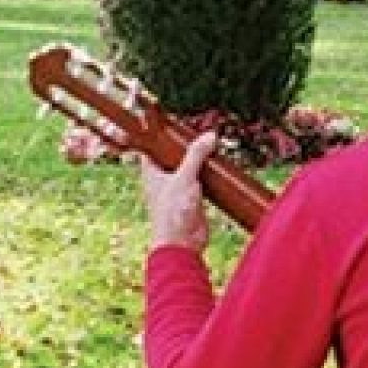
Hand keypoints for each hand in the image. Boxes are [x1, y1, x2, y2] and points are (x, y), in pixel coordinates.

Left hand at [140, 131, 215, 252]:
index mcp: (151, 172)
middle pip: (172, 156)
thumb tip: (209, 136)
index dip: (160, 135)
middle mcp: (162, 180)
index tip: (173, 124)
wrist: (182, 243)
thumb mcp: (184, 177)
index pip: (152, 147)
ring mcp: (177, 190)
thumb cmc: (172, 211)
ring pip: (188, 169)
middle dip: (185, 146)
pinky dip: (207, 175)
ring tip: (211, 144)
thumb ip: (196, 155)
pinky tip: (217, 167)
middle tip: (198, 132)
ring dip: (198, 160)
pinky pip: (199, 182)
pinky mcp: (191, 200)